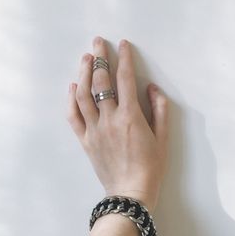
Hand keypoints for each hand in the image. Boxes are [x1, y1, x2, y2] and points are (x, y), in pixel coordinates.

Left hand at [67, 36, 168, 212]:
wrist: (130, 193)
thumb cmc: (151, 167)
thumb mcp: (163, 138)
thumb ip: (160, 109)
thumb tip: (151, 88)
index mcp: (131, 117)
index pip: (125, 79)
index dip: (124, 58)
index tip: (122, 45)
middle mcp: (109, 120)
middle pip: (101, 82)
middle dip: (99, 58)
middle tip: (98, 43)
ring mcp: (94, 130)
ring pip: (84, 95)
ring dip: (83, 73)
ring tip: (85, 59)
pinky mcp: (85, 140)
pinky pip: (73, 116)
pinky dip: (71, 99)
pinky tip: (73, 87)